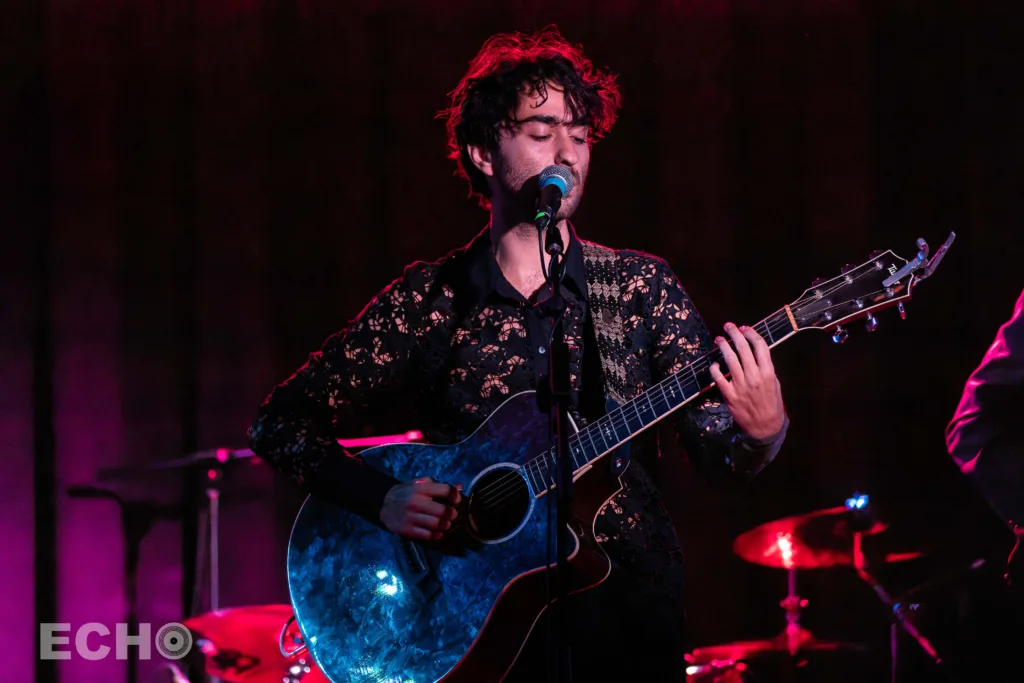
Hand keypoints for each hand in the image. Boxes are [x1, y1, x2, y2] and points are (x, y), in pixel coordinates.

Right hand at [380, 477, 460, 540]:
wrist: (383, 503)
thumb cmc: (406, 492)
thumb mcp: (419, 484)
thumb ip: (438, 485)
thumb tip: (460, 487)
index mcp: (421, 489)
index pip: (445, 490)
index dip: (455, 496)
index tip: (456, 500)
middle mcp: (416, 502)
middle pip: (443, 511)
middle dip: (452, 514)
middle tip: (452, 515)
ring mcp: (411, 517)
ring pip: (437, 524)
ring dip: (445, 525)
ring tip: (445, 524)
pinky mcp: (407, 529)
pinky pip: (427, 535)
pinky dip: (436, 535)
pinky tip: (438, 532)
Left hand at [709, 322, 785, 439]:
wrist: (765, 426)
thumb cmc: (772, 404)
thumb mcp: (775, 384)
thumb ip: (766, 369)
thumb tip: (756, 354)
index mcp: (768, 372)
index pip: (760, 346)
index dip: (751, 334)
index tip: (744, 328)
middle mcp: (754, 376)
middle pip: (743, 348)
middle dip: (734, 334)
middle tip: (728, 326)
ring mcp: (740, 385)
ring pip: (730, 360)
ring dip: (723, 346)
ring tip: (719, 339)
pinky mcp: (729, 395)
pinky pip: (718, 378)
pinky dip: (714, 368)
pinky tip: (714, 363)